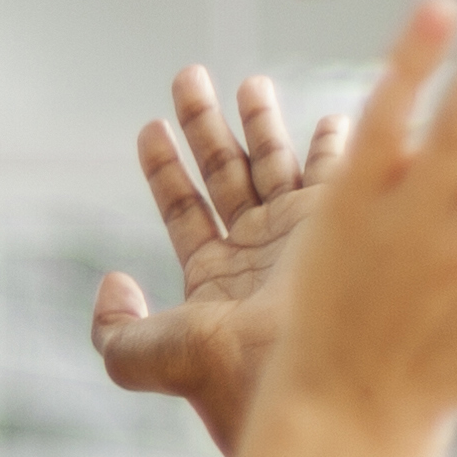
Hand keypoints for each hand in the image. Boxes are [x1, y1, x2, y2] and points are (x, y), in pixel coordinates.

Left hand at [92, 66, 344, 450]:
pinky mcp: (344, 223)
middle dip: (205, 124)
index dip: (164, 166)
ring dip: (261, 121)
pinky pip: (338, 170)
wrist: (310, 380)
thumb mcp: (151, 355)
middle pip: (224, 171)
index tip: (150, 127)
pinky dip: (335, 142)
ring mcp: (302, 237)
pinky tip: (331, 118)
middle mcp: (257, 252)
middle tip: (187, 76)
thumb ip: (113, 328)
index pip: (182, 206)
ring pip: (276, 163)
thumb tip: (112, 281)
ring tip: (248, 82)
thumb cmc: (231, 371)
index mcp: (214, 276)